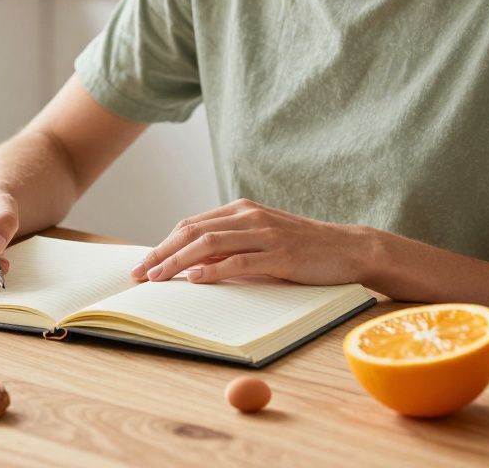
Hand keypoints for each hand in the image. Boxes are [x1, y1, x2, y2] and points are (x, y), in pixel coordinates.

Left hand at [129, 199, 372, 284]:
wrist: (349, 248)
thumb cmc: (302, 248)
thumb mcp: (261, 240)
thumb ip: (231, 245)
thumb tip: (191, 264)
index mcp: (241, 211)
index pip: (190, 225)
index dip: (162, 244)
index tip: (142, 264)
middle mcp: (249, 217)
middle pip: (192, 232)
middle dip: (161, 253)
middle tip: (139, 274)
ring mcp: (265, 234)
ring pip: (209, 244)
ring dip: (177, 262)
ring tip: (157, 278)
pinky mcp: (281, 254)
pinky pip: (239, 261)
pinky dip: (213, 270)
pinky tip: (194, 279)